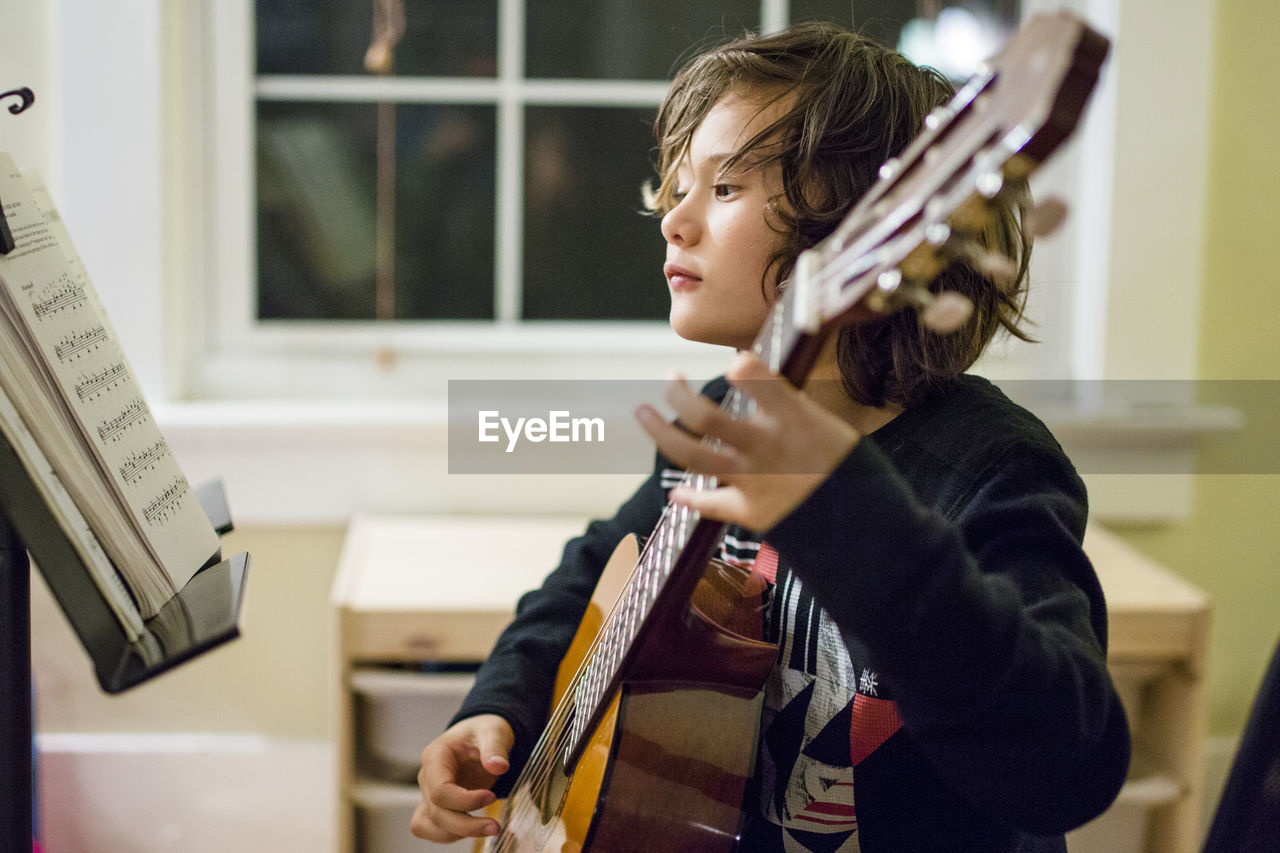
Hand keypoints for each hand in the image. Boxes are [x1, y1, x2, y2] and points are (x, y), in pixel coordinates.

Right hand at [410, 714, 513, 842]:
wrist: (481, 736)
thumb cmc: (483, 731)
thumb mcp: (493, 731)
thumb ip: (495, 747)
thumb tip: (499, 766)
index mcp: (435, 757)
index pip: (440, 790)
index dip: (465, 801)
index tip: (491, 797)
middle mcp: (427, 777)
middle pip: (436, 812)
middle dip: (466, 825)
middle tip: (495, 826)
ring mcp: (428, 794)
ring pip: (429, 826)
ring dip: (458, 833)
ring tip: (488, 828)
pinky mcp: (437, 806)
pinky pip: (432, 829)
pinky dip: (451, 834)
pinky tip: (475, 827)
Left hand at [635, 352, 859, 530]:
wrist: (865, 529)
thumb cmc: (849, 469)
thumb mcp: (829, 425)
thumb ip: (786, 405)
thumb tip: (748, 376)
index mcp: (793, 419)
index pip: (757, 380)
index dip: (741, 368)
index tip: (732, 364)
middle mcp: (765, 446)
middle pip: (706, 416)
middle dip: (678, 394)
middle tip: (669, 380)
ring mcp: (753, 479)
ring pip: (693, 454)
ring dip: (661, 432)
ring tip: (642, 412)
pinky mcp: (750, 511)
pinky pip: (711, 504)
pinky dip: (691, 499)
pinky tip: (676, 494)